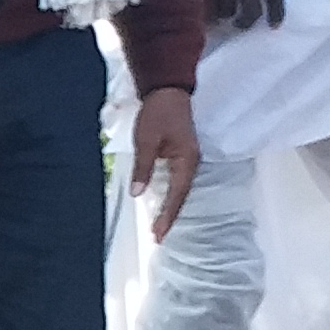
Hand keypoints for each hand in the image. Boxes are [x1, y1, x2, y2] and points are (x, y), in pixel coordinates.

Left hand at [127, 90, 202, 240]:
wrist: (168, 92)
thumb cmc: (158, 113)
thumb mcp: (146, 139)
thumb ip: (143, 167)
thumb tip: (138, 193)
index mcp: (186, 160)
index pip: (177, 194)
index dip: (167, 215)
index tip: (158, 234)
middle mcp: (191, 163)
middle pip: (181, 196)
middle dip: (170, 217)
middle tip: (158, 237)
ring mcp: (188, 160)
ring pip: (180, 190)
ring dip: (170, 208)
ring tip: (159, 228)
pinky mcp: (181, 157)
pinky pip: (177, 182)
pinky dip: (170, 196)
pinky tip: (162, 205)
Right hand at [191, 0, 287, 34]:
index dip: (276, 11)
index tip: (275, 25)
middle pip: (251, 9)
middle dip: (244, 21)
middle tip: (236, 25)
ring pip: (225, 11)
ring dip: (218, 13)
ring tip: (207, 6)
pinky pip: (204, 9)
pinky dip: (200, 11)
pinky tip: (194, 4)